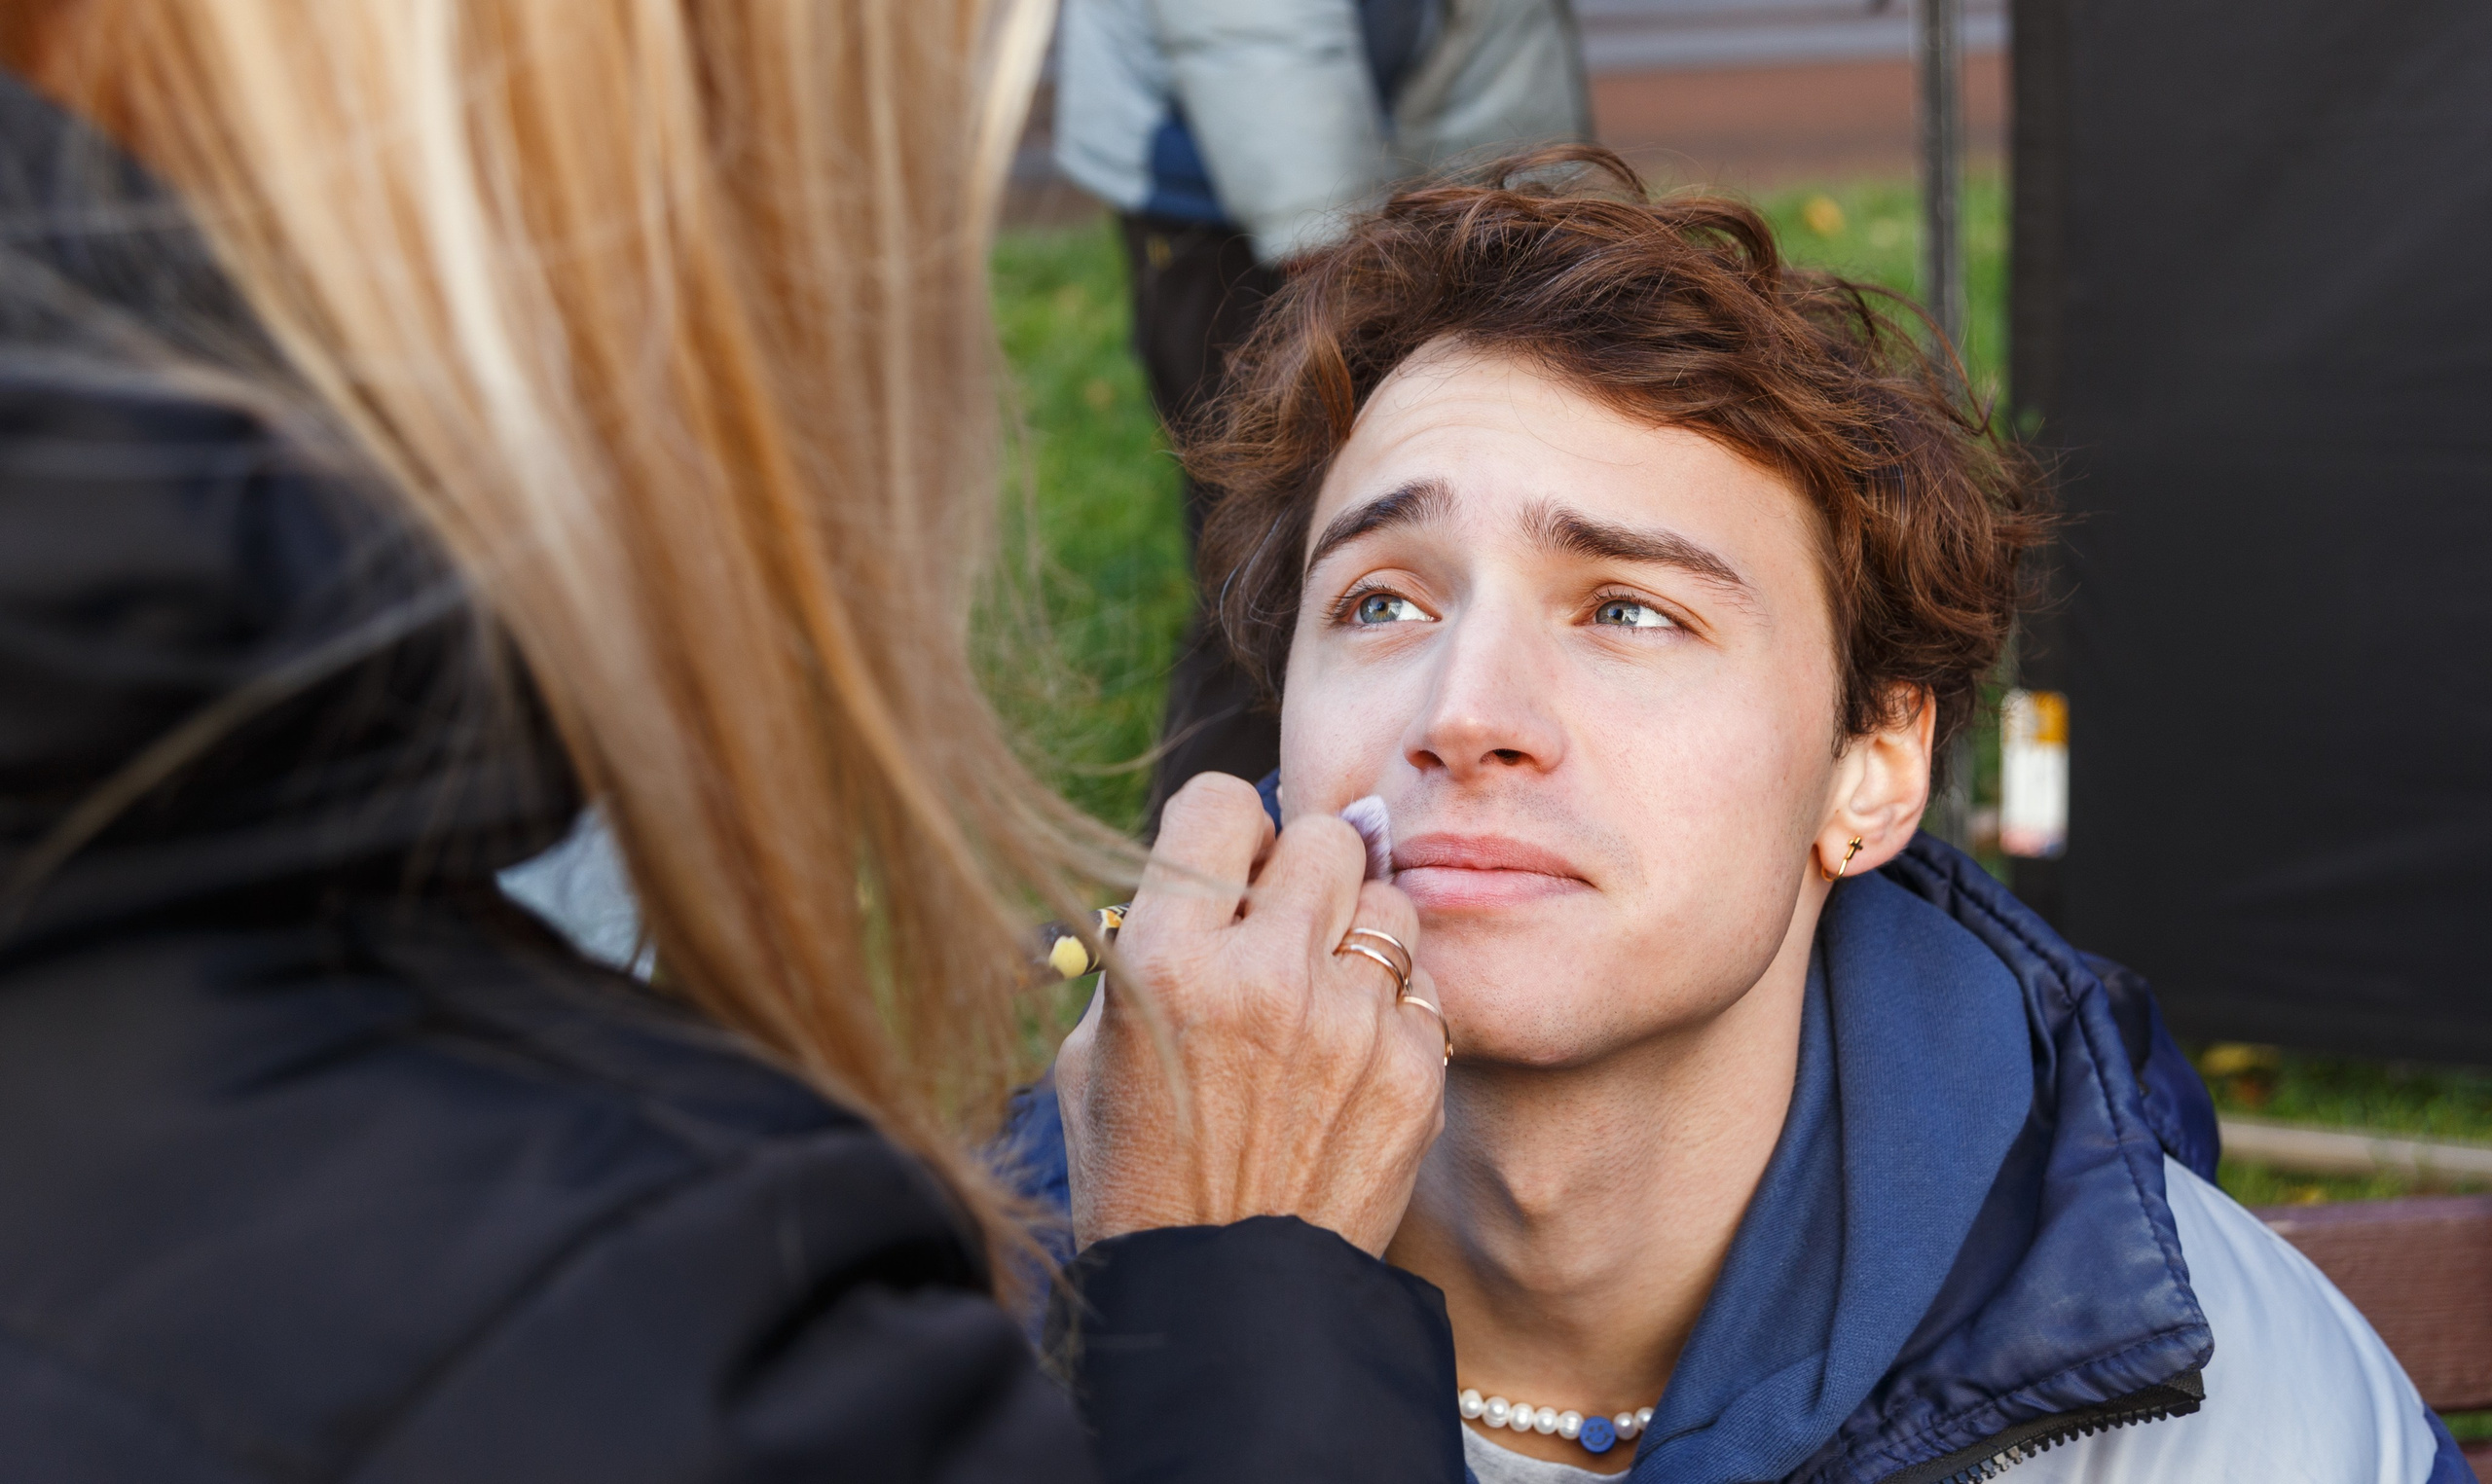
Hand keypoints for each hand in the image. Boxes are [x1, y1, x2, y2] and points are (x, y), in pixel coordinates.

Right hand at [1054, 773, 1446, 1255]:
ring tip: (1322, 995)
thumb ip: (1150, 948)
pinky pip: (1422, 988)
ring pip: (1388, 903)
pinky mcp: (1414, 1071)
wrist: (1223, 1300)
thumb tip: (1219, 875)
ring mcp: (1349, 1023)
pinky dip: (1391, 1012)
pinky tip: (1350, 1062)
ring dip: (1357, 934)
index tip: (1226, 866)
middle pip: (1324, 836)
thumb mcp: (1094, 1052)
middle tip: (1284, 922)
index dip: (1224, 830)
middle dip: (1303, 869)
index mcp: (1164, 959)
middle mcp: (1263, 975)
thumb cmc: (1140, 1170)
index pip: (1220, 803)